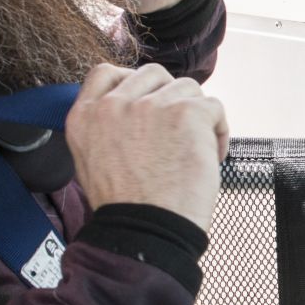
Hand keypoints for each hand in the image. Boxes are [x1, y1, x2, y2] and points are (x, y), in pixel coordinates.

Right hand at [66, 62, 226, 230]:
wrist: (146, 231)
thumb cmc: (125, 208)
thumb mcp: (90, 161)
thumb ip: (105, 127)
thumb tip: (135, 109)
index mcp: (85, 116)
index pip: (106, 73)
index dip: (133, 83)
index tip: (148, 102)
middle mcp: (114, 105)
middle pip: (153, 75)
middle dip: (169, 97)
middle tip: (176, 129)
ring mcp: (151, 106)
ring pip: (187, 88)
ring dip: (196, 114)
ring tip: (196, 147)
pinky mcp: (186, 113)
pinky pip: (213, 107)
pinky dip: (219, 130)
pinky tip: (212, 155)